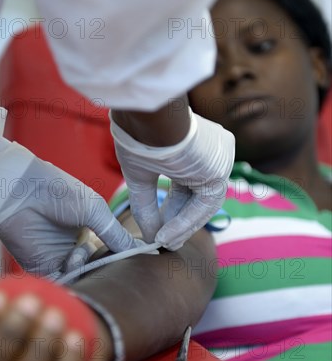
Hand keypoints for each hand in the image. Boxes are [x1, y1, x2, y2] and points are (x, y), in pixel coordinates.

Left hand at [0, 107, 135, 275]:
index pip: (111, 250)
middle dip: (104, 267)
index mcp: (90, 229)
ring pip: (83, 276)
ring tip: (76, 254)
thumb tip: (142, 249)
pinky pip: (63, 282)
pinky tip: (69, 263)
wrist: (19, 192)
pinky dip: (70, 278)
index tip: (133, 261)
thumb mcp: (95, 210)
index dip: (121, 256)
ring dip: (85, 270)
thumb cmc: (58, 192)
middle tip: (108, 264)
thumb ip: (116, 234)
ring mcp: (60, 258)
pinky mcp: (43, 267)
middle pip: (98, 267)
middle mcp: (76, 245)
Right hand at [111, 110, 234, 249]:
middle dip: (178, 221)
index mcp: (194, 147)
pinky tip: (167, 236)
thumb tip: (149, 235)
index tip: (160, 226)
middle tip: (163, 240)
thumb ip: (145, 203)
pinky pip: (205, 204)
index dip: (173, 208)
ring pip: (203, 203)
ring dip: (182, 226)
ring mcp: (219, 160)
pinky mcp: (220, 169)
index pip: (188, 185)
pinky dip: (186, 222)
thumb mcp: (139, 174)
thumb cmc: (140, 135)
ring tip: (164, 243)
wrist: (149, 117)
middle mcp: (212, 154)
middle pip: (197, 196)